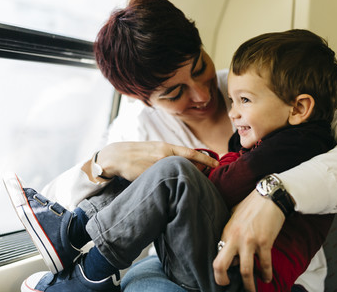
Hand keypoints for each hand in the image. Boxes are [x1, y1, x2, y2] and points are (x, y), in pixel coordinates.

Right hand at [90, 141, 218, 180]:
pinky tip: (176, 189)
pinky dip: (173, 185)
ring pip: (179, 175)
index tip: (218, 165)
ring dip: (188, 179)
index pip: (192, 153)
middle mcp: (164, 156)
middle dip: (201, 172)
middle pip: (189, 166)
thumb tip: (186, 161)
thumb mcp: (155, 148)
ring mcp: (157, 167)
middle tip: (211, 178)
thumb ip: (169, 154)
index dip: (206, 160)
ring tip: (197, 185)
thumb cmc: (138, 153)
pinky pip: (166, 183)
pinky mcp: (150, 177)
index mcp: (166, 147)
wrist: (117, 156)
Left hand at [213, 191, 284, 291]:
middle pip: (221, 265)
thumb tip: (229, 245)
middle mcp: (235, 238)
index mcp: (226, 232)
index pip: (218, 255)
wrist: (269, 196)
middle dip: (222, 280)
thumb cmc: (251, 205)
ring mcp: (249, 241)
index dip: (220, 268)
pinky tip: (267, 278)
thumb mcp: (234, 216)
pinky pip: (265, 265)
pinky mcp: (265, 242)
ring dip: (248, 285)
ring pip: (245, 271)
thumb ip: (231, 232)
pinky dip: (266, 275)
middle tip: (227, 286)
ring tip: (251, 291)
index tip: (224, 275)